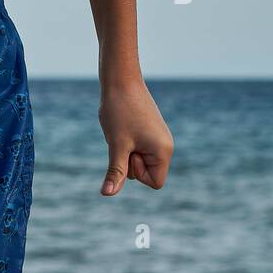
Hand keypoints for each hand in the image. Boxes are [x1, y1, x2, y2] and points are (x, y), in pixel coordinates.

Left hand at [98, 80, 172, 194]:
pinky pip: (136, 146)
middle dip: (130, 159)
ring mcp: (158, 136)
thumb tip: (107, 194)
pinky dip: (126, 141)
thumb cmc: (119, 111)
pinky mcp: (150, 129)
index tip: (128, 152)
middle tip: (123, 136)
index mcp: (164, 151)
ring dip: (126, 149)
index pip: (155, 183)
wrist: (120, 79)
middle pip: (145, 172)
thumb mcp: (116, 145)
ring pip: (138, 159)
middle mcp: (166, 145)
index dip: (137, 173)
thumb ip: (116, 172)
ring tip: (122, 128)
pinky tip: (123, 124)